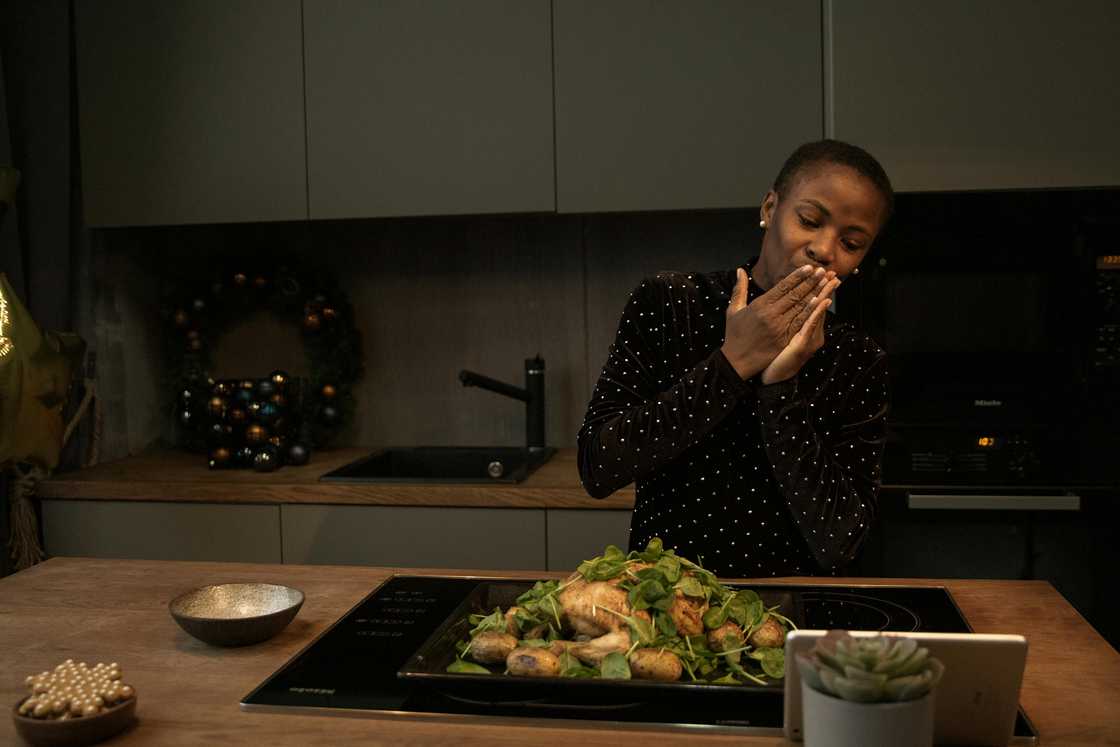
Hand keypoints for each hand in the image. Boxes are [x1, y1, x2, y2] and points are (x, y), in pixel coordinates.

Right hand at [720, 265, 832, 379]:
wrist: (736, 362)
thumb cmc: (734, 335)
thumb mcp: (733, 310)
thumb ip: (739, 289)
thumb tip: (740, 270)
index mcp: (760, 305)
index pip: (783, 287)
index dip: (797, 276)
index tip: (809, 267)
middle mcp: (771, 314)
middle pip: (795, 295)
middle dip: (810, 282)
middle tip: (822, 271)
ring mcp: (779, 327)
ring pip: (801, 307)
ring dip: (815, 294)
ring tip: (825, 283)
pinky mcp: (784, 339)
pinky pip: (801, 323)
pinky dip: (811, 312)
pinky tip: (820, 303)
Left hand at [760, 274, 840, 383]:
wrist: (771, 377)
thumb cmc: (774, 356)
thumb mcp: (782, 336)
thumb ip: (784, 318)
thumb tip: (784, 303)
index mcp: (803, 328)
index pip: (812, 305)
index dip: (818, 289)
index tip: (823, 273)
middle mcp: (809, 333)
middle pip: (818, 307)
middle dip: (825, 288)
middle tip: (833, 272)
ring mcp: (807, 340)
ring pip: (817, 314)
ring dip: (825, 296)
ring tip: (831, 281)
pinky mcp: (802, 346)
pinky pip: (809, 327)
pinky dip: (815, 313)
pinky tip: (820, 301)